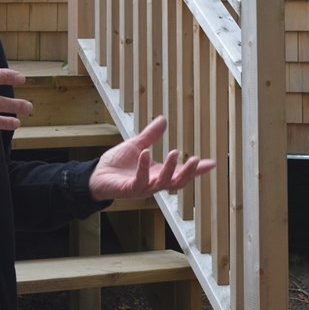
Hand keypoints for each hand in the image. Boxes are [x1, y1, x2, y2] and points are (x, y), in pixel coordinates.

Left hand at [88, 115, 216, 201]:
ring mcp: (142, 188)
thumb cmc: (117, 164)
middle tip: (196, 159)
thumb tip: (163, 119)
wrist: (96, 175)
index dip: (197, 170)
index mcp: (158, 173)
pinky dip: (144, 167)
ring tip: (174, 152)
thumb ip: (151, 135)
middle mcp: (153, 183)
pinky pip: (140, 180)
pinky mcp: (129, 189)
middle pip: (177, 182)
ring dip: (169, 169)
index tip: (212, 163)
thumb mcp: (137, 145)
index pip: (181, 174)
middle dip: (188, 173)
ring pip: (161, 183)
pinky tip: (146, 153)